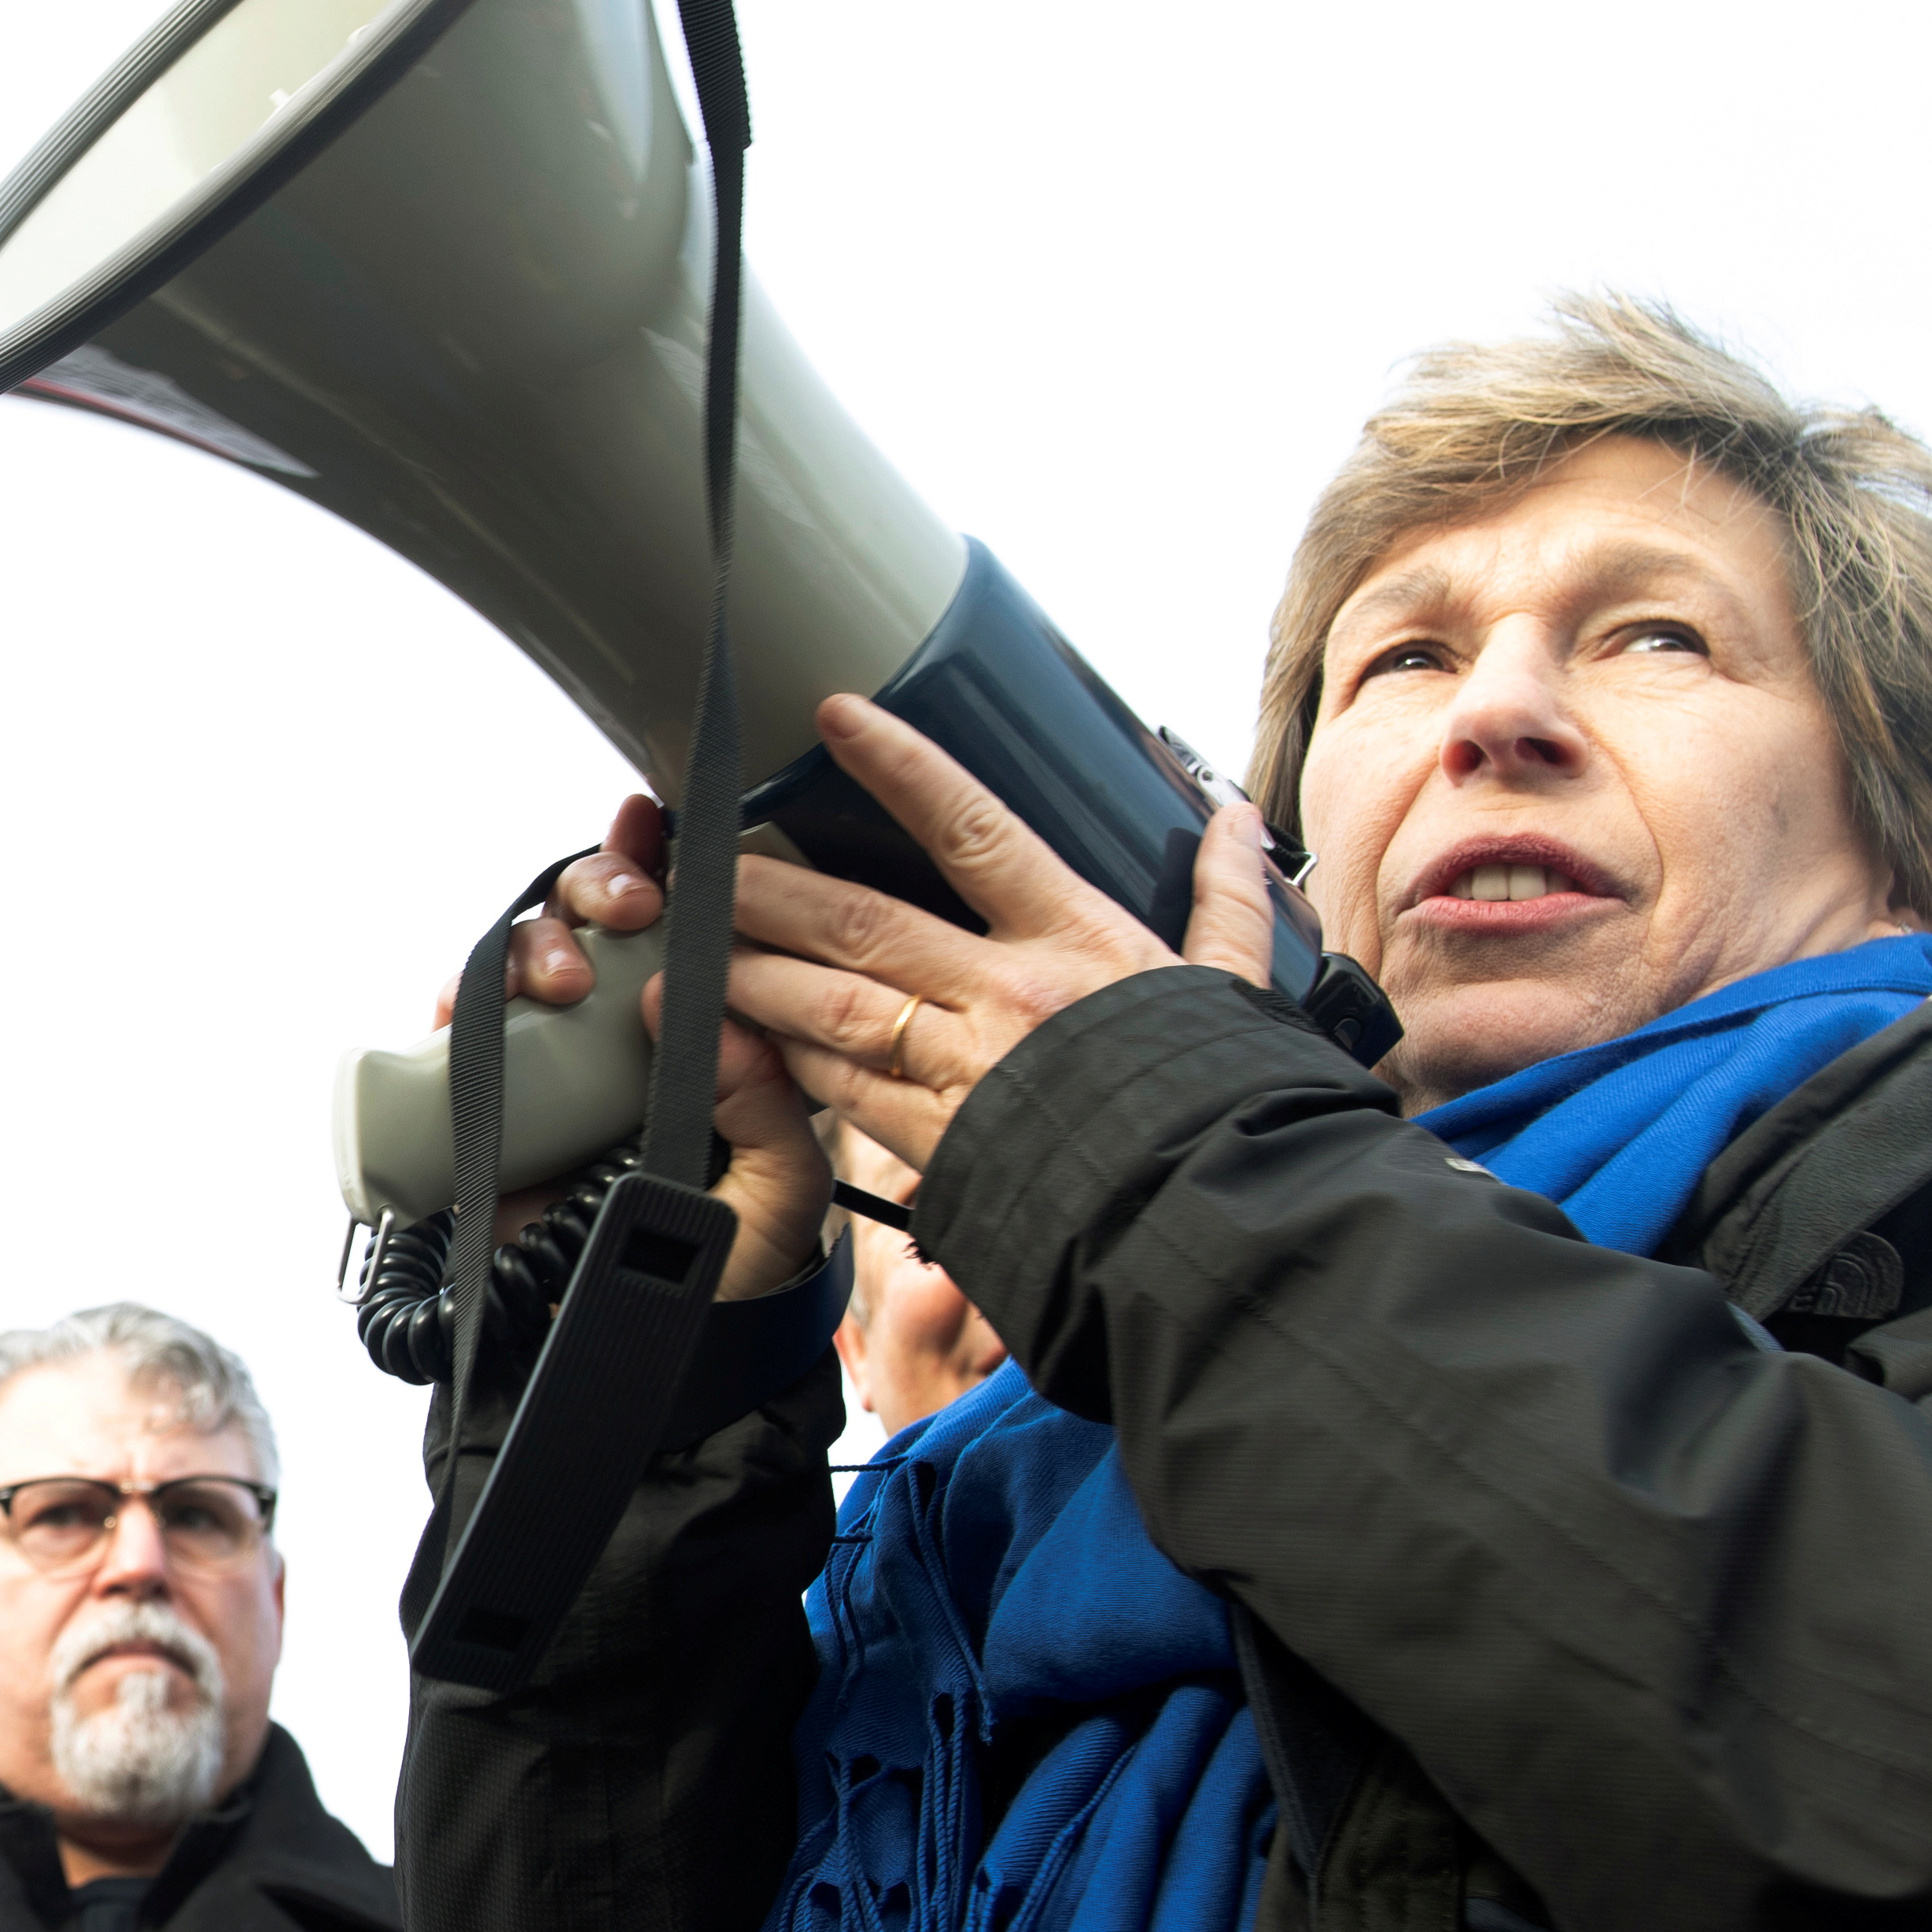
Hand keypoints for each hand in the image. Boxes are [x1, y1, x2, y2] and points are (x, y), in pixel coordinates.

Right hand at [451, 790, 834, 1293]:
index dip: (656, 858)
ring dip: (532, 940)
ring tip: (562, 978)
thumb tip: (722, 1025)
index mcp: (697, 1032)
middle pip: (590, 917)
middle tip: (627, 905)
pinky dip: (451, 1002)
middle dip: (597, 884)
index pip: (677, 921)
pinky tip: (463, 1004)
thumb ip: (772, 1111)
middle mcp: (614, 1033)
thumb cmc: (731, 1273)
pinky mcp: (485, 1109)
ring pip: (519, 960)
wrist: (649, 1358)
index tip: (653, 823)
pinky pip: (454, 1034)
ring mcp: (545, 1065)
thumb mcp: (781, 1191)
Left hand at [719, 693, 1286, 1184]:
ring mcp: (961, 1068)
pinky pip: (839, 1088)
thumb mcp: (1230, 988)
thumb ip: (1225, 902)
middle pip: (861, 922)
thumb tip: (1239, 823)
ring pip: (828, 1004)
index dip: (901, 767)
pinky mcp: (933, 1141)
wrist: (1206, 1214)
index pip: (973, 829)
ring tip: (692, 946)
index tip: (837, 717)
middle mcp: (1005, 994)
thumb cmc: (1218, 1098)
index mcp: (1076, 940)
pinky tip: (740, 1034)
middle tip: (707, 860)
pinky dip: (784, 1058)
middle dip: (773, 889)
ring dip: (751, 972)